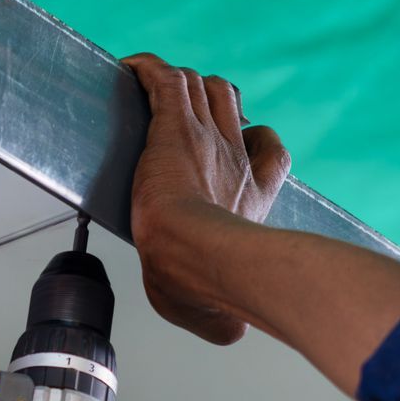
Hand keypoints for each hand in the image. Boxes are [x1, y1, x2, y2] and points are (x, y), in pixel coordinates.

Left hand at [123, 53, 291, 343]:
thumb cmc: (208, 285)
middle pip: (231, 104)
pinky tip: (130, 70)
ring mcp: (206, 137)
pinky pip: (164, 79)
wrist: (195, 254)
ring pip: (201, 85)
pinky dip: (147, 70)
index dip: (256, 141)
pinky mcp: (172, 127)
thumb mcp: (218, 309)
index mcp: (253, 196)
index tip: (240, 148)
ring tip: (157, 93)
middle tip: (186, 116)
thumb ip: (223, 318)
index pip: (269, 150)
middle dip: (214, 102)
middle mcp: (235, 158)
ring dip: (181, 84)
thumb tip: (231, 331)